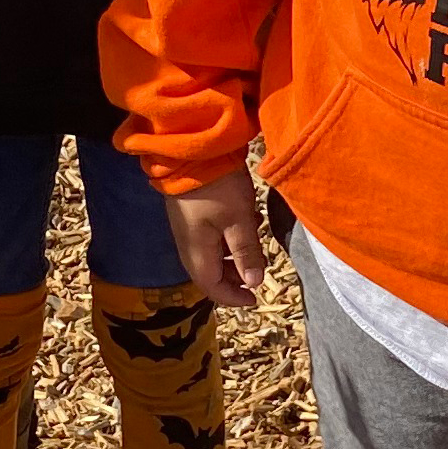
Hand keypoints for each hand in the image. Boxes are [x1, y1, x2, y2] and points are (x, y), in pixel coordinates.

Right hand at [166, 171, 268, 309]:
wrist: (192, 150)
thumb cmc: (218, 187)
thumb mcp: (239, 220)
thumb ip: (247, 253)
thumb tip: (254, 283)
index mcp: (197, 252)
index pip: (212, 287)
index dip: (234, 297)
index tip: (255, 298)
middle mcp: (189, 245)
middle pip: (211, 273)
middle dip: (236, 277)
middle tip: (259, 271)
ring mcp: (188, 229)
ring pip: (212, 255)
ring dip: (235, 256)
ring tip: (257, 245)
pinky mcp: (191, 214)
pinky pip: (211, 238)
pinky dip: (229, 239)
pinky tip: (246, 222)